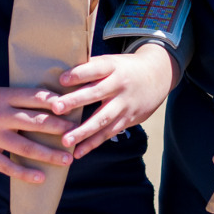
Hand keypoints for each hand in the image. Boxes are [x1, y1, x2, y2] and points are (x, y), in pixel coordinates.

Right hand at [0, 82, 76, 181]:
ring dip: (49, 153)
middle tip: (79, 133)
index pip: (35, 97)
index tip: (74, 107)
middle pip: (36, 121)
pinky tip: (40, 177)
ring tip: (68, 159)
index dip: (57, 103)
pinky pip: (6, 165)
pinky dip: (24, 172)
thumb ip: (12, 99)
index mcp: (2, 95)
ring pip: (25, 146)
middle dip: (60, 129)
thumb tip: (42, 103)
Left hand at [45, 45, 175, 158]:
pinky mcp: (128, 120)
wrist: (157, 76)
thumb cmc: (123, 68)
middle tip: (56, 108)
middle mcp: (119, 85)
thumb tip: (56, 70)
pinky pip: (109, 133)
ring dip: (83, 131)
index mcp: (112, 67)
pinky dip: (93, 143)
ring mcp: (125, 104)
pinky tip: (78, 152)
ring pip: (103, 119)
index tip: (61, 80)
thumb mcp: (111, 61)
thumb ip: (89, 67)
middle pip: (96, 93)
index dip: (79, 74)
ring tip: (65, 141)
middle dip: (75, 101)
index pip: (95, 69)